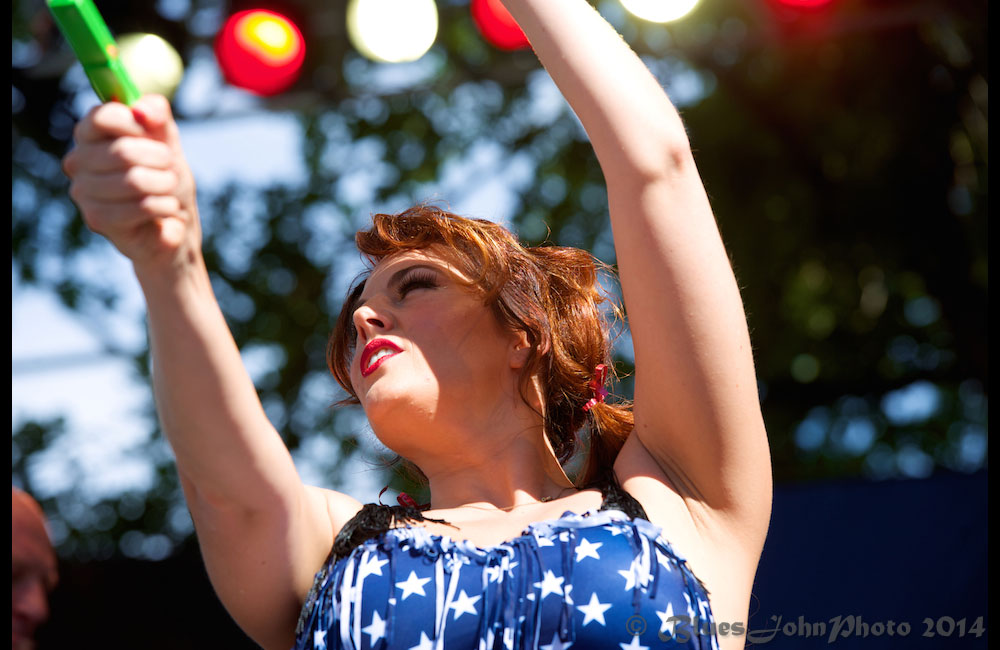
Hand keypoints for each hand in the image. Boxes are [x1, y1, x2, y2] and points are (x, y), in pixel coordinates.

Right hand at [62, 94, 199, 273]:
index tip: (155, 136)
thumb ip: (156, 115)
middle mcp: (78, 160)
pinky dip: (165, 205)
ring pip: (133, 181)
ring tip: (169, 188)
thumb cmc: (165, 175)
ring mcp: (83, 191)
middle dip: (160, 159)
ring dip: (165, 184)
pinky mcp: (96, 219)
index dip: (136, 125)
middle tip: (170, 166)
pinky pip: (140, 206)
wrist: (173, 220)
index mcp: (90, 133)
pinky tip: (167, 207)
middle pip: (122, 151)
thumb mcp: (167, 139)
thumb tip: (142, 108)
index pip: (102, 117)